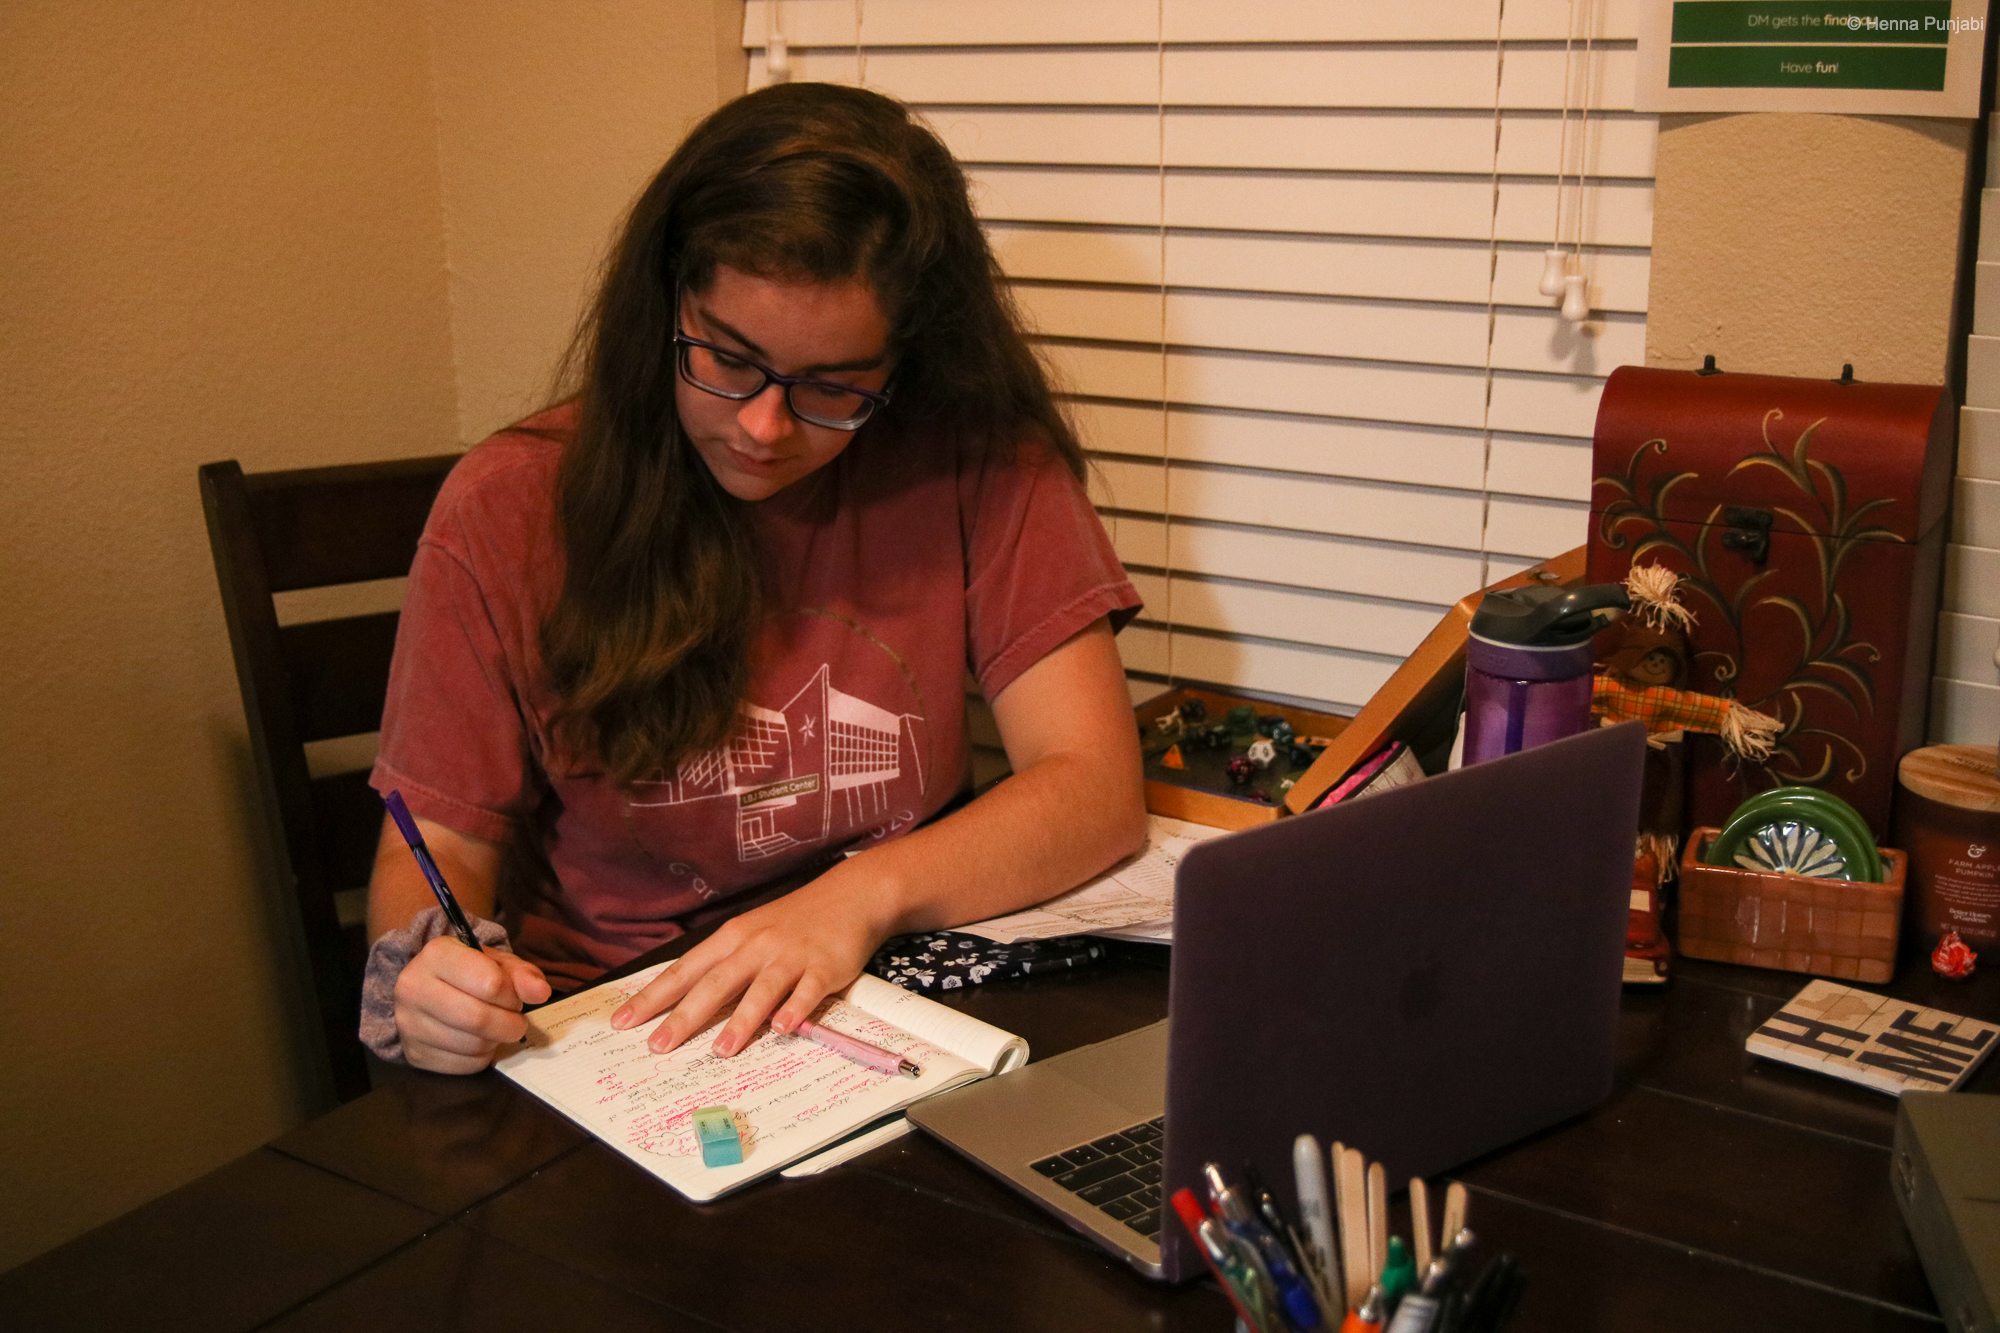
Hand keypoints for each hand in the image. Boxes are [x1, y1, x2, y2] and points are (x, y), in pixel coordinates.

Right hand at [394, 937, 552, 1073]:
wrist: (428, 989)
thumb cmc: (469, 972)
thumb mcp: (497, 963)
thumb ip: (522, 974)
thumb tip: (541, 993)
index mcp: (437, 954)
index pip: (490, 983)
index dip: (512, 995)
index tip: (514, 998)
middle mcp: (414, 987)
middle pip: (479, 1019)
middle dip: (510, 1024)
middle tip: (516, 1021)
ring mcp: (409, 1024)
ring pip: (471, 1045)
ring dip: (495, 1040)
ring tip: (495, 1028)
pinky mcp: (414, 1054)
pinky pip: (462, 1065)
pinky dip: (481, 1057)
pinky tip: (478, 1041)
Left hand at [609, 870, 888, 1057]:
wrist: (851, 895)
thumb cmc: (794, 920)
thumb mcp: (752, 932)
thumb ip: (724, 965)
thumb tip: (685, 1001)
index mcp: (732, 938)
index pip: (685, 970)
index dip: (654, 997)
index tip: (623, 1022)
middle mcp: (757, 945)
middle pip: (715, 983)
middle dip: (684, 1016)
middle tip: (658, 1046)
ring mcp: (791, 956)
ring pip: (760, 989)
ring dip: (740, 1020)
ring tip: (721, 1051)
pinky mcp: (825, 966)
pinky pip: (808, 991)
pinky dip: (796, 1009)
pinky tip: (784, 1029)